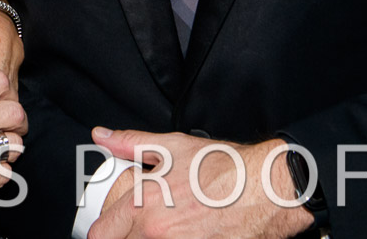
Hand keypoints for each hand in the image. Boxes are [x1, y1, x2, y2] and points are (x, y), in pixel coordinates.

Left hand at [89, 129, 312, 238]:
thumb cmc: (224, 168)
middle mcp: (157, 233)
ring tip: (164, 228)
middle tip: (136, 224)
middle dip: (124, 235)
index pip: (101, 232)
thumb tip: (102, 137)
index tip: (110, 224)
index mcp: (143, 204)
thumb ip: (130, 143)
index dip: (104, 228)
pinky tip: (186, 232)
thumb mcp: (171, 146)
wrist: (265, 190)